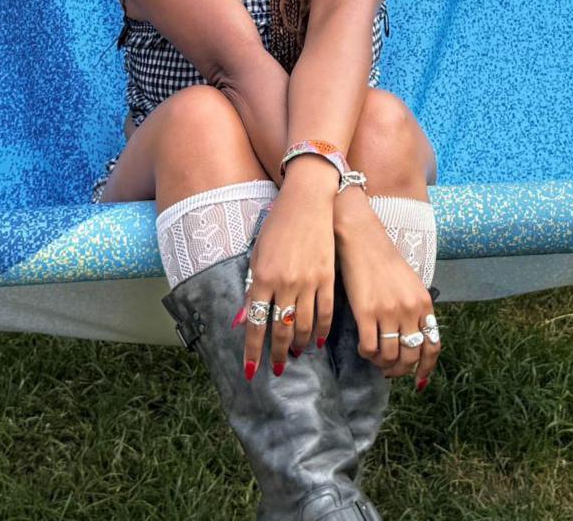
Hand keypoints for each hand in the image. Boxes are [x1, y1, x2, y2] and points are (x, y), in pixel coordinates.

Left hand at [238, 169, 335, 379]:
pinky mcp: (328, 278)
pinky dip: (321, 330)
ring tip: (293, 355)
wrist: (308, 201)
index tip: (251, 371)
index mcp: (263, 277)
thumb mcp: (257, 254)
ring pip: (304, 325)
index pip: (256, 324)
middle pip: (280, 330)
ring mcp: (309, 281)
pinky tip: (317, 341)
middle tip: (275, 369)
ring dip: (297, 344)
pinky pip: (326, 312)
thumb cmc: (277, 226)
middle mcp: (285, 283)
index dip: (253, 351)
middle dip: (276, 353)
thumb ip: (252, 289)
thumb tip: (244, 321)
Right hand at [337, 215, 440, 389]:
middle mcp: (409, 310)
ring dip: (382, 364)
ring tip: (375, 358)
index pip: (433, 346)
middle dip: (400, 370)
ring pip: (389, 356)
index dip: (426, 368)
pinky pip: (369, 347)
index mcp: (424, 304)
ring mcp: (388, 312)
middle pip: (411, 356)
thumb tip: (414, 339)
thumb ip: (415, 309)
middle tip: (390, 371)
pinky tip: (363, 347)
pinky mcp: (365, 312)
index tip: (419, 380)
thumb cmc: (384, 260)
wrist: (362, 238)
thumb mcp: (410, 284)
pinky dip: (366, 354)